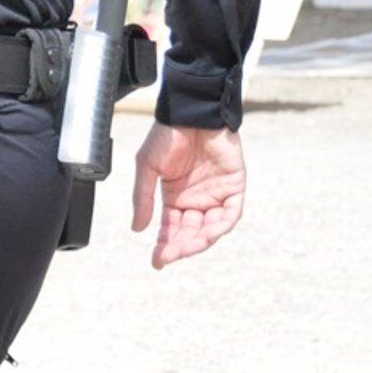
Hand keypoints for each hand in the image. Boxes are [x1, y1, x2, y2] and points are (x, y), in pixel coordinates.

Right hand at [130, 124, 244, 269]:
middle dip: (181, 246)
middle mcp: (196, 198)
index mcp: (175, 196)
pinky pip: (232, 212)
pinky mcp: (234, 185)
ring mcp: (216, 193)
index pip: (171, 228)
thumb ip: (144, 197)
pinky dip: (222, 224)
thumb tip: (137, 229)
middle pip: (190, 232)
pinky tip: (209, 232)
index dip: (165, 246)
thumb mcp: (147, 166)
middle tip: (171, 255)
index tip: (157, 261)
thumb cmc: (168, 134)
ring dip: (201, 240)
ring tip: (189, 246)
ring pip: (211, 227)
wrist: (190, 110)